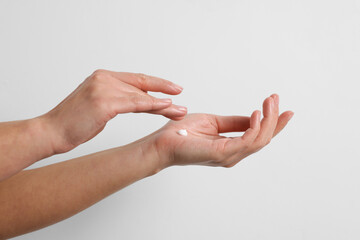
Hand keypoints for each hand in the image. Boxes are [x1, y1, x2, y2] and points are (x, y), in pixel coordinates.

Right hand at [40, 70, 186, 153]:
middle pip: (141, 84)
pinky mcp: (104, 102)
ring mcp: (104, 88)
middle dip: (164, 89)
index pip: (135, 78)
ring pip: (141, 95)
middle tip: (180, 93)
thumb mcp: (97, 105)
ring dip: (163, 103)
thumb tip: (133, 102)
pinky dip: (153, 105)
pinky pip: (135, 103)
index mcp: (102, 77)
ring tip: (179, 109)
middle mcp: (104, 78)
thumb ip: (115, 98)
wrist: (51, 131)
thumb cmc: (73, 122)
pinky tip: (166, 107)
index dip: (155, 83)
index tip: (170, 88)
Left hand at [150, 94, 292, 168]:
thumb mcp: (213, 122)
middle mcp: (233, 154)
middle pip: (263, 139)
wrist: (163, 142)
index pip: (258, 136)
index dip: (273, 123)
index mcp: (231, 147)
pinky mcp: (221, 154)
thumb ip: (234, 122)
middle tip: (275, 100)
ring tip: (269, 103)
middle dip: (273, 119)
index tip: (283, 107)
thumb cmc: (183, 133)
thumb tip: (253, 116)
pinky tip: (256, 113)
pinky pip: (246, 141)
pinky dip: (254, 127)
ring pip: (258, 140)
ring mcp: (228, 156)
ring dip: (268, 120)